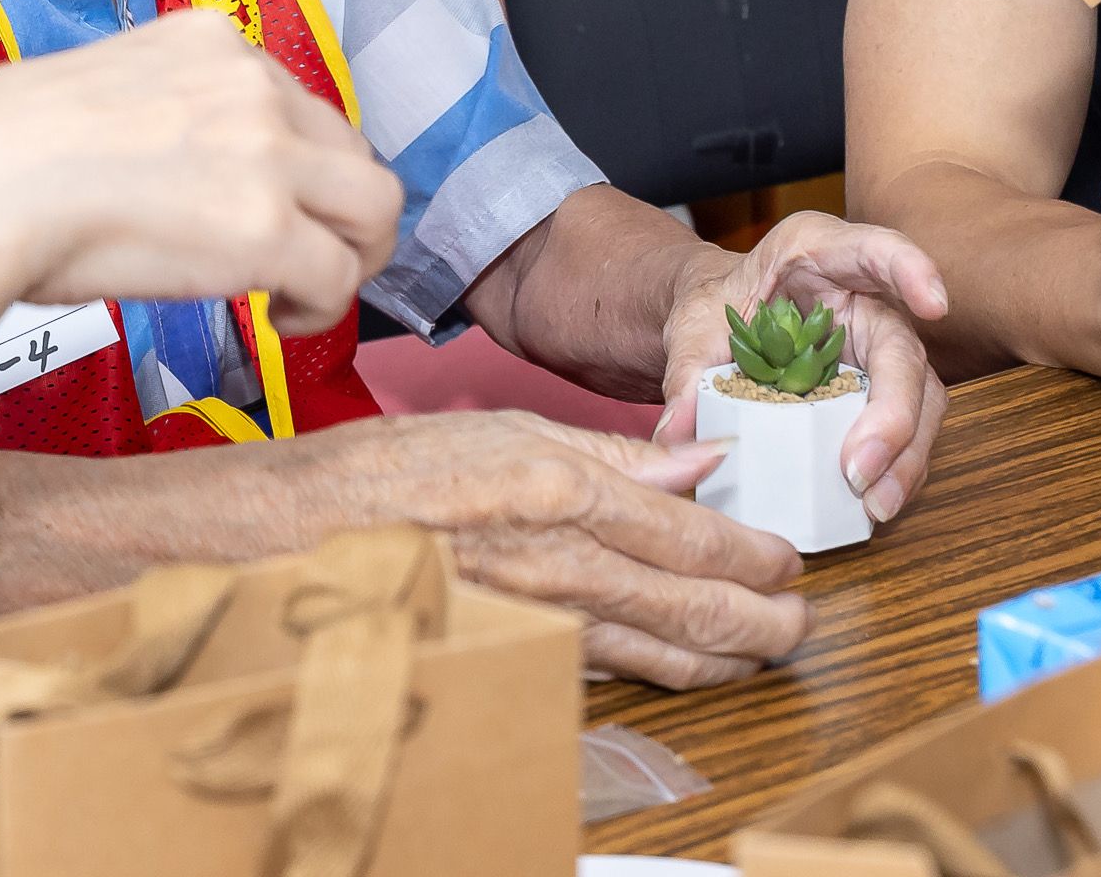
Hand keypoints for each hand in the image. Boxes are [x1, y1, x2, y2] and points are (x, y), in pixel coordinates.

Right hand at [0, 11, 401, 340]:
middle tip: (307, 256)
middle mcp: (251, 85)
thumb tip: (180, 165)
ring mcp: (265, 155)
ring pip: (373, 209)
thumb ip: (164, 110)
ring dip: (353, 255)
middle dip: (339, 210)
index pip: (299, 102)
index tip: (273, 202)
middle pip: (353, 153)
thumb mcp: (101, 88)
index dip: (297, 164)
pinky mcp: (264, 232)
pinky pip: (339, 277)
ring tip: (304, 291)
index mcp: (208, 39)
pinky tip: (276, 319)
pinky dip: (322, 308)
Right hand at [296, 411, 807, 687]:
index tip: (787, 558)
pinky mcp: (519, 655)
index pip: (692, 534)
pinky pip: (608, 671)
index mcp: (562, 492)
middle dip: (761, 620)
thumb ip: (613, 452)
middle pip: (692, 607)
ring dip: (724, 657)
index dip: (752, 553)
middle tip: (799, 620)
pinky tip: (686, 669)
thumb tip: (701, 461)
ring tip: (764, 651)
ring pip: (660, 653)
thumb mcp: (510, 428)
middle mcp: (559, 565)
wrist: (301, 537)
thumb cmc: (396, 470)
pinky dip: (659, 672)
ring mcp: (540, 621)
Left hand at [656, 214, 948, 522]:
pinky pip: (907, 427)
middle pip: (903, 349)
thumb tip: (678, 433)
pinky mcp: (882, 386)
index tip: (934, 304)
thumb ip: (686, 375)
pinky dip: (896, 466)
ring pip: (919, 396)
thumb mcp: (693, 329)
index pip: (873, 249)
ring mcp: (880, 344)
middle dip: (895, 412)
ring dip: (905, 453)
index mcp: (816, 251)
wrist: (722, 322)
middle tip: (860, 466)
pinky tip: (874, 500)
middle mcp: (865, 295)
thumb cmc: (716, 307)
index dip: (911, 269)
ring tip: (875, 501)